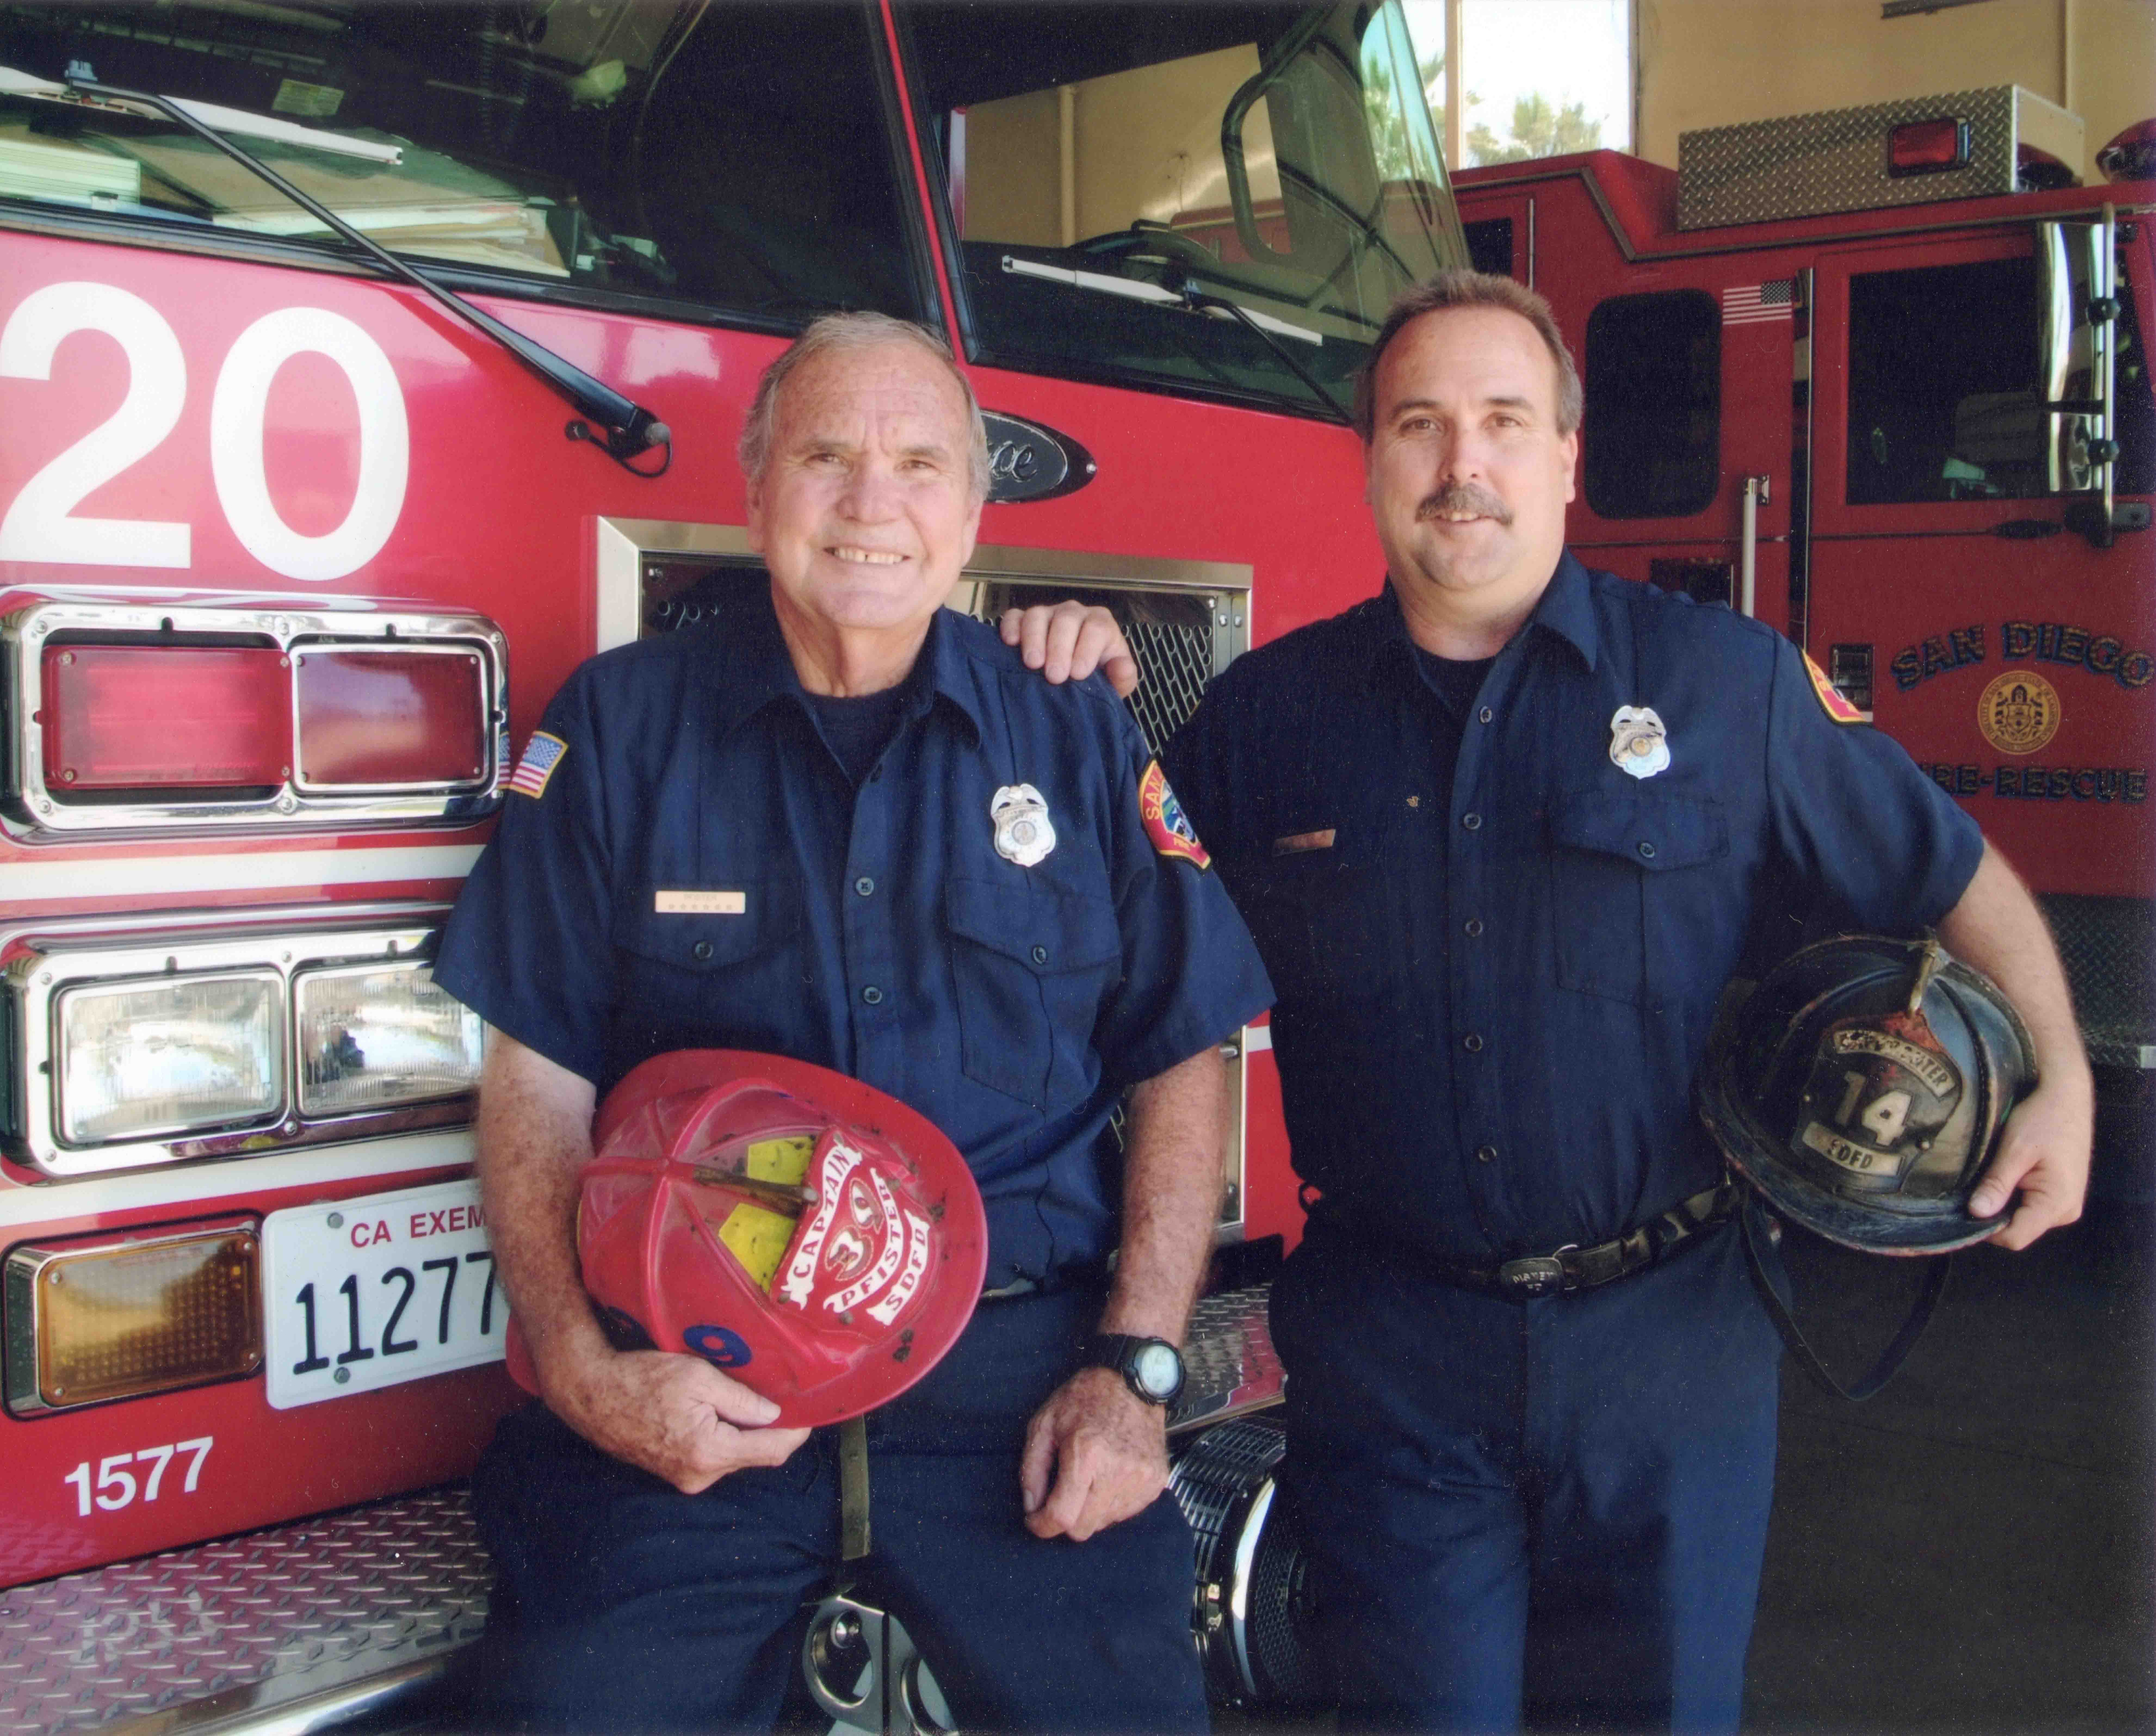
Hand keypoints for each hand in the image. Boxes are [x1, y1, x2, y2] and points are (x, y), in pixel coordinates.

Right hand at [545, 1345, 810, 1493]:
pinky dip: (725, 1435)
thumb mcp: (697, 1377)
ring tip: (750, 1397)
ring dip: (746, 1431)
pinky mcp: (674, 1472)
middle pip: (754, 1455)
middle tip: (784, 1396)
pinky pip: (713, 1455)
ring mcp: (685, 1478)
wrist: (592, 1393)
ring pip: (734, 1455)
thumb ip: (740, 1399)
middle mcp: (700, 1475)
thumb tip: (775, 1414)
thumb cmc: (641, 1378)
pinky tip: (722, 1410)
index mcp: (709, 1452)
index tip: (811, 1411)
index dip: (796, 1432)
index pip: (771, 1451)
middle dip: (772, 1428)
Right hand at [999, 602, 1139, 697]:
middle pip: (1067, 620)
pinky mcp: (1023, 620)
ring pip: (1039, 615)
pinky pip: (1014, 616)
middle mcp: (1074, 613)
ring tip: (1033, 664)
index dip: (1087, 649)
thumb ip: (1123, 675)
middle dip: (1060, 648)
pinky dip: (1010, 627)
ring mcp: (1047, 614)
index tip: (1078, 674)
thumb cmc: (1097, 677)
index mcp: (1100, 623)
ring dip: (1034, 638)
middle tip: (1054, 676)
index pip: (1096, 628)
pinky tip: (1010, 643)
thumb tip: (1122, 667)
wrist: (1074, 677)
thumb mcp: (1116, 681)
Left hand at [1019, 1367, 1167, 1540]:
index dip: (1042, 1525)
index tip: (1035, 1519)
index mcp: (1086, 1455)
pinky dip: (1112, 1503)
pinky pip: (1126, 1513)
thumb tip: (1032, 1507)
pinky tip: (1108, 1476)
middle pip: (1083, 1528)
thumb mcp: (1045, 1423)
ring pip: (1104, 1524)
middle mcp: (1118, 1471)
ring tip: (1089, 1477)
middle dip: (1065, 1517)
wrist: (1134, 1380)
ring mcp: (1141, 1479)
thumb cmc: (1086, 1397)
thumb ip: (1032, 1469)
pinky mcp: (1156, 1482)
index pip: (1062, 1517)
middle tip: (1060, 1494)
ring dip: (1090, 1510)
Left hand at [1967, 1074, 2092, 1249]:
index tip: (1962, 1210)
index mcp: (2057, 1203)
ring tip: (1987, 1178)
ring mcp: (2065, 1204)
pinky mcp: (2059, 1194)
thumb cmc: (2043, 1118)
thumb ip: (1997, 1184)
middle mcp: (2065, 1211)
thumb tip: (1976, 1213)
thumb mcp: (2015, 1150)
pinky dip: (2011, 1196)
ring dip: (2000, 1204)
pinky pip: (2029, 1206)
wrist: (2066, 1096)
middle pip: (2017, 1230)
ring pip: (2021, 1218)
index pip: (2015, 1237)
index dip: (1986, 1230)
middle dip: (1991, 1215)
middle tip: (1969, 1190)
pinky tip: (2001, 1176)